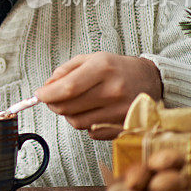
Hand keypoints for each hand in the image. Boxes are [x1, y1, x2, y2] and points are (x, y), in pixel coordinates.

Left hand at [34, 52, 161, 140]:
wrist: (150, 80)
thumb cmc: (117, 68)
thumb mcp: (91, 59)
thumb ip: (65, 71)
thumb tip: (46, 88)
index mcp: (103, 69)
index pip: (67, 88)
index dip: (48, 94)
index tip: (39, 95)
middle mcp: (113, 90)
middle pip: (69, 107)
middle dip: (54, 104)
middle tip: (53, 99)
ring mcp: (120, 111)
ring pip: (77, 122)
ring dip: (69, 114)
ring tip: (76, 104)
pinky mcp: (124, 126)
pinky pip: (91, 132)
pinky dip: (85, 124)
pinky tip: (93, 112)